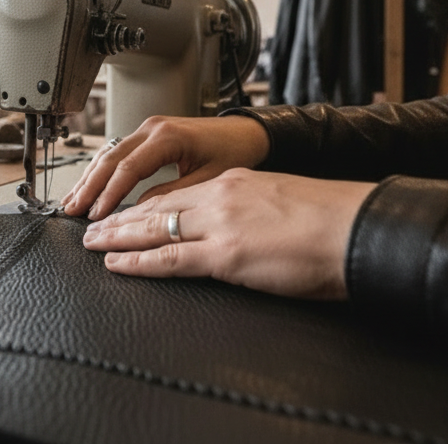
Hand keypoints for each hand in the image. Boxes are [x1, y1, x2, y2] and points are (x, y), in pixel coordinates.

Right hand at [62, 115, 269, 220]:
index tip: (97, 215)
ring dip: (89, 178)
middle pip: (110, 158)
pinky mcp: (147, 135)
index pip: (128, 168)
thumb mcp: (207, 178)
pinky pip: (117, 152)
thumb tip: (142, 211)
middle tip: (72, 210)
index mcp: (167, 137)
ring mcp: (148, 129)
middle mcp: (153, 129)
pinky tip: (90, 187)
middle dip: (89, 186)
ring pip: (108, 153)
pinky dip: (101, 171)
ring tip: (73, 201)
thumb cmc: (233, 151)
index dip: (109, 193)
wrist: (246, 133)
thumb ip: (173, 194)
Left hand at [81, 168, 375, 299]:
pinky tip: (115, 263)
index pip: (178, 194)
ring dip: (117, 236)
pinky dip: (136, 262)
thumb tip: (244, 232)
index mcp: (235, 184)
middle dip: (120, 217)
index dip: (146, 205)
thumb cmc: (331, 223)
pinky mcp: (224, 254)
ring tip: (92, 242)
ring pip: (153, 228)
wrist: (355, 228)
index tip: (125, 212)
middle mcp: (220, 197)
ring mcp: (219, 224)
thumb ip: (254, 214)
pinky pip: (167, 259)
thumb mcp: (282, 206)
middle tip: (92, 225)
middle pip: (156, 207)